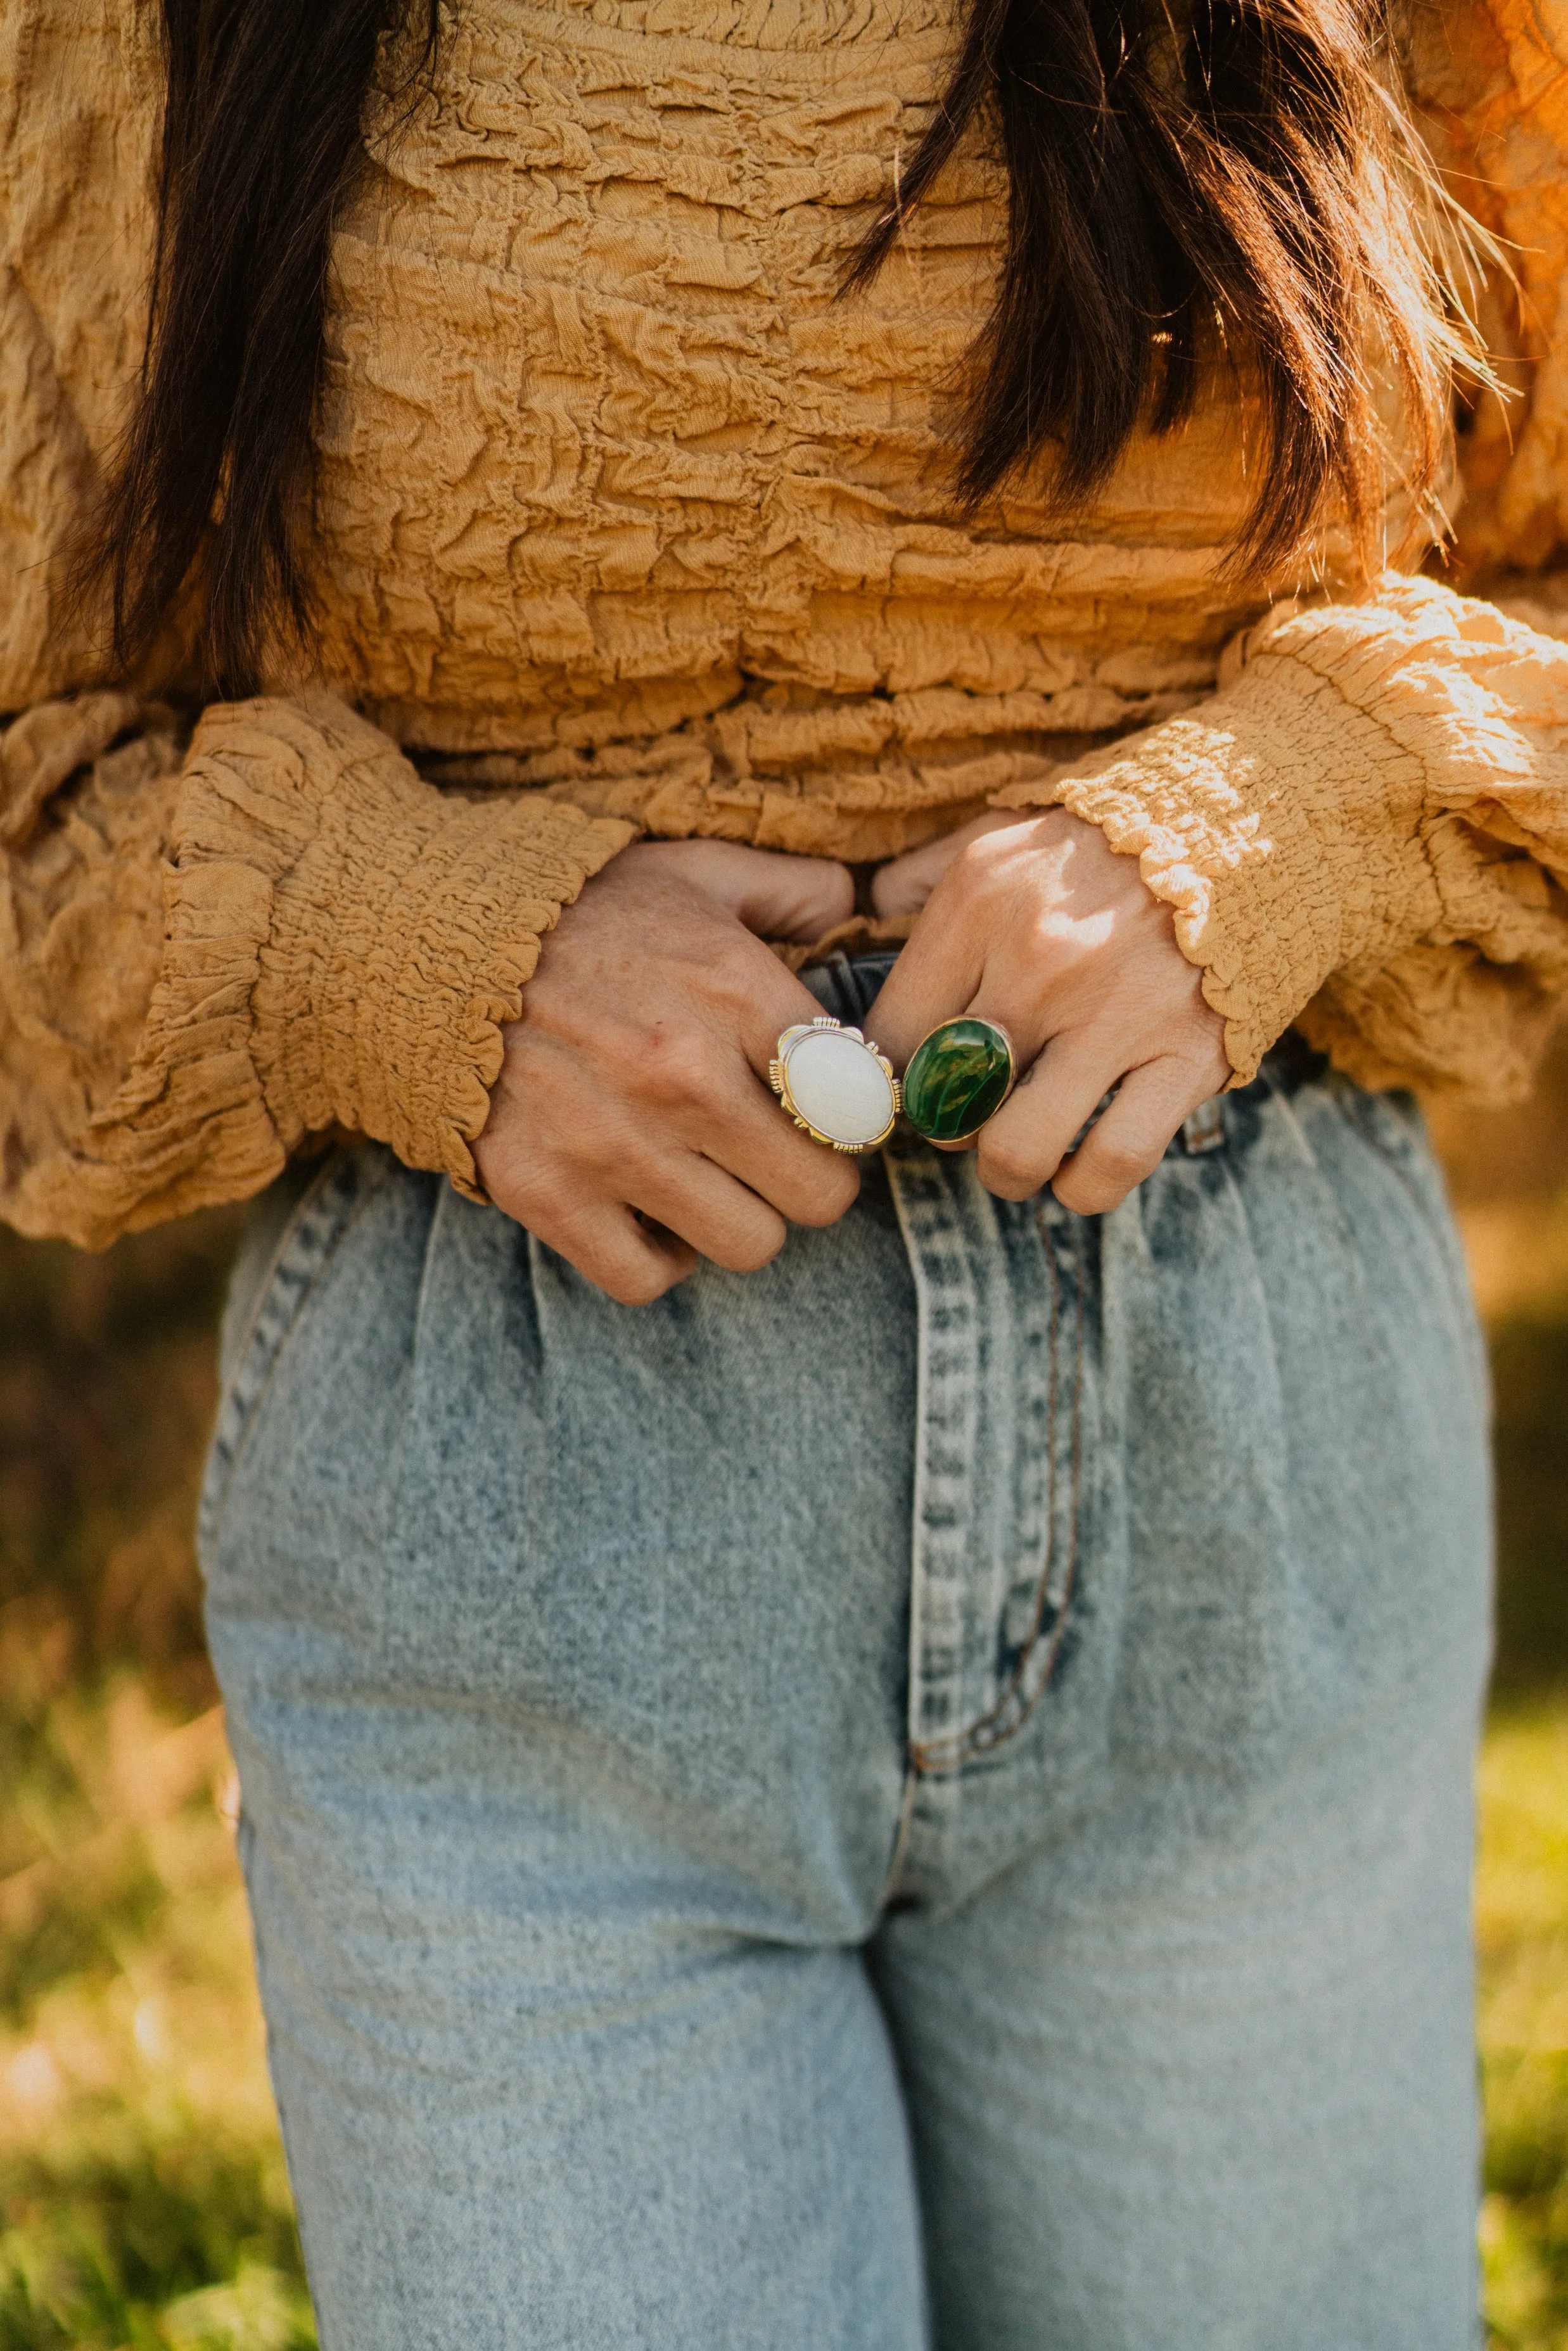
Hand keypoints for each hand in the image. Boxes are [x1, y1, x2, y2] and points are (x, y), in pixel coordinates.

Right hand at [474, 840, 859, 1304]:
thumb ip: (789, 888)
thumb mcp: (691, 871)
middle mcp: (682, 1074)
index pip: (859, 1102)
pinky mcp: (546, 1194)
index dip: (855, 1115)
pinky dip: (655, 1256)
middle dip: (810, 1178)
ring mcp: (613, 1143)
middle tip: (776, 1152)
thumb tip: (856, 903)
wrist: (421, 944)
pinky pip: (646, 1278)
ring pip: (748, 1245)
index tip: (829, 1110)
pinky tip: (646, 1208)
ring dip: (739, 1219)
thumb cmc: (575, 910)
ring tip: (710, 1176)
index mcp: (733, 988)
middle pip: (821, 1194)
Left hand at [868, 809, 1229, 1214]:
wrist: (1257, 823)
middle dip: (948, 1126)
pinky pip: (1112, 1164)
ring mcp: (1118, 1011)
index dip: (893, 1081)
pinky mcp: (1188, 1055)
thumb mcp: (1005, 830)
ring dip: (1009, 1171)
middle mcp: (1042, 957)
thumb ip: (926, 876)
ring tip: (1020, 1149)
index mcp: (983, 900)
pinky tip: (1080, 1166)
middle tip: (972, 1111)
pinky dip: (1085, 1187)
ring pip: (1017, 1151)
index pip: (891, 1038)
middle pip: (943, 1102)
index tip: (915, 1083)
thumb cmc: (1113, 840)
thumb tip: (863, 910)